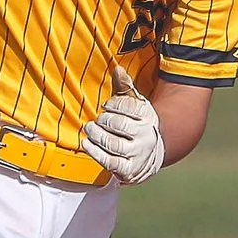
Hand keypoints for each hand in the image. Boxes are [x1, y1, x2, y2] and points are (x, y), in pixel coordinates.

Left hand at [79, 65, 164, 184]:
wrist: (150, 155)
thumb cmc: (137, 126)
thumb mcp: (135, 106)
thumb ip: (125, 88)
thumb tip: (117, 68)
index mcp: (147, 116)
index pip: (130, 107)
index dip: (114, 104)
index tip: (106, 106)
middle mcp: (145, 135)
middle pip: (120, 125)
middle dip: (104, 121)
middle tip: (96, 120)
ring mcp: (137, 153)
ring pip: (113, 143)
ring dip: (97, 135)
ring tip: (89, 129)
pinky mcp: (128, 169)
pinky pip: (110, 161)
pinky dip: (95, 153)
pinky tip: (87, 144)